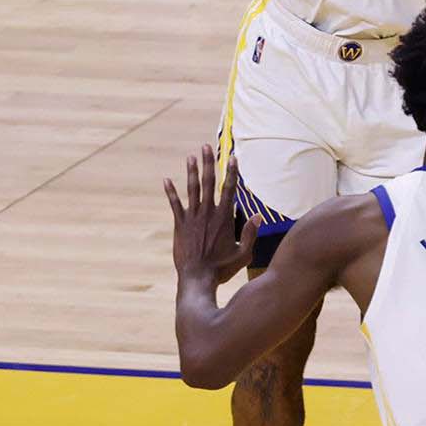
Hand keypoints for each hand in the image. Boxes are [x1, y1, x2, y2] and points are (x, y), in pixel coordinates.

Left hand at [165, 144, 257, 285]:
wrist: (197, 279)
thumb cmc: (222, 268)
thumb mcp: (243, 254)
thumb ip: (251, 234)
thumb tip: (258, 216)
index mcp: (224, 218)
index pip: (229, 189)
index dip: (231, 172)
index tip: (233, 157)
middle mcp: (208, 213)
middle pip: (209, 183)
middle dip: (209, 163)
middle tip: (206, 147)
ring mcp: (192, 218)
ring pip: (192, 190)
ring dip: (192, 172)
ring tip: (191, 156)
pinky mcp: (180, 226)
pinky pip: (175, 205)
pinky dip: (171, 193)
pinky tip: (166, 180)